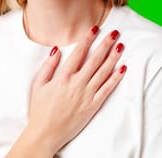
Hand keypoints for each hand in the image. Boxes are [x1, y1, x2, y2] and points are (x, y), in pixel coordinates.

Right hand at [6, 26, 126, 157]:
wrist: (46, 134)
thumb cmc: (40, 110)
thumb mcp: (38, 85)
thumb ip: (48, 66)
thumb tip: (57, 49)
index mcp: (63, 77)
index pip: (79, 53)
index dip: (88, 39)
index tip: (95, 28)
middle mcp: (77, 83)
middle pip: (95, 59)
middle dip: (105, 44)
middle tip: (115, 32)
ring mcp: (86, 95)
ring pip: (103, 72)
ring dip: (113, 57)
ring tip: (120, 45)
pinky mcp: (93, 106)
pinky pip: (107, 89)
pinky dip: (116, 78)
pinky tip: (122, 68)